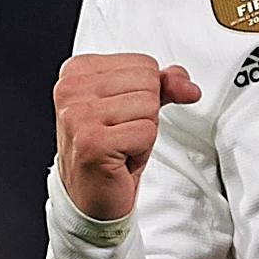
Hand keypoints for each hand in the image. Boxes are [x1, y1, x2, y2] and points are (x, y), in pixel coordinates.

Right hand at [53, 54, 197, 221]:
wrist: (90, 195)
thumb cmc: (110, 149)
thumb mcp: (137, 107)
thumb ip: (163, 86)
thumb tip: (188, 85)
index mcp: (77, 71)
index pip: (144, 64)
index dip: (145, 94)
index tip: (121, 116)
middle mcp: (71, 89)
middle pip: (148, 83)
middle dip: (146, 114)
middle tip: (122, 134)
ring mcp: (78, 116)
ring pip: (149, 107)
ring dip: (144, 133)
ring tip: (121, 145)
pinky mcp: (92, 142)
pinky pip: (146, 133)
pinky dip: (141, 150)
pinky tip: (120, 158)